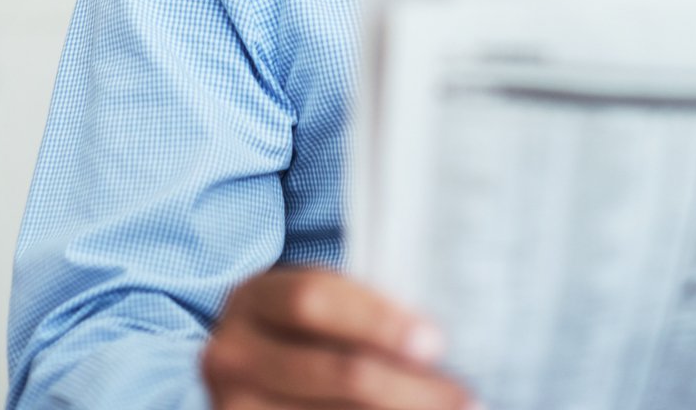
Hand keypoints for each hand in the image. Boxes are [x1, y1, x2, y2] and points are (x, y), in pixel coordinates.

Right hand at [201, 266, 475, 409]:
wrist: (254, 379)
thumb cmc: (310, 338)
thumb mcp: (321, 313)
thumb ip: (362, 314)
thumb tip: (438, 342)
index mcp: (251, 297)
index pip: (313, 300)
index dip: (377, 320)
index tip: (437, 342)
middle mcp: (229, 354)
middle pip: (335, 370)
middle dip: (409, 387)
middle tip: (466, 397)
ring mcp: (234, 407)